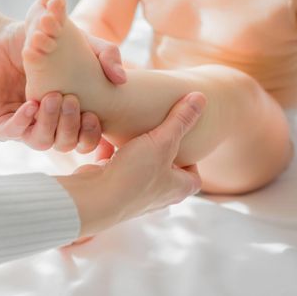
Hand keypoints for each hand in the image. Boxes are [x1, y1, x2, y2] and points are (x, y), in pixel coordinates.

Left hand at [0, 14, 125, 151]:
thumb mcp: (81, 42)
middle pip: (65, 144)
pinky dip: (23, 123)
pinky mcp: (0, 123)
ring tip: (52, 99)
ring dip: (49, 124)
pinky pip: (12, 133)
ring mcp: (24, 125)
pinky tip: (30, 105)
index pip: (84, 140)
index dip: (91, 136)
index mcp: (68, 115)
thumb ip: (106, 55)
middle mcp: (47, 124)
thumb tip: (122, 79)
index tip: (93, 117)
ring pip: (41, 142)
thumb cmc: (40, 40)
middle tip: (71, 101)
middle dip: (71, 127)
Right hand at [58, 92, 206, 236]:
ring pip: (137, 167)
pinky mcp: (110, 187)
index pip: (193, 176)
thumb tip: (201, 97)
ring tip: (131, 130)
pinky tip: (106, 137)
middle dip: (159, 150)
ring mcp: (132, 193)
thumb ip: (180, 120)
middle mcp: (157, 196)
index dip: (191, 159)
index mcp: (177, 189)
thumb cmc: (135, 175)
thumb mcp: (163, 142)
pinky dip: (110, 152)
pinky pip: (113, 166)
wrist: (95, 198)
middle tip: (156, 131)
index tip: (182, 140)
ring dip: (133, 150)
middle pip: (164, 169)